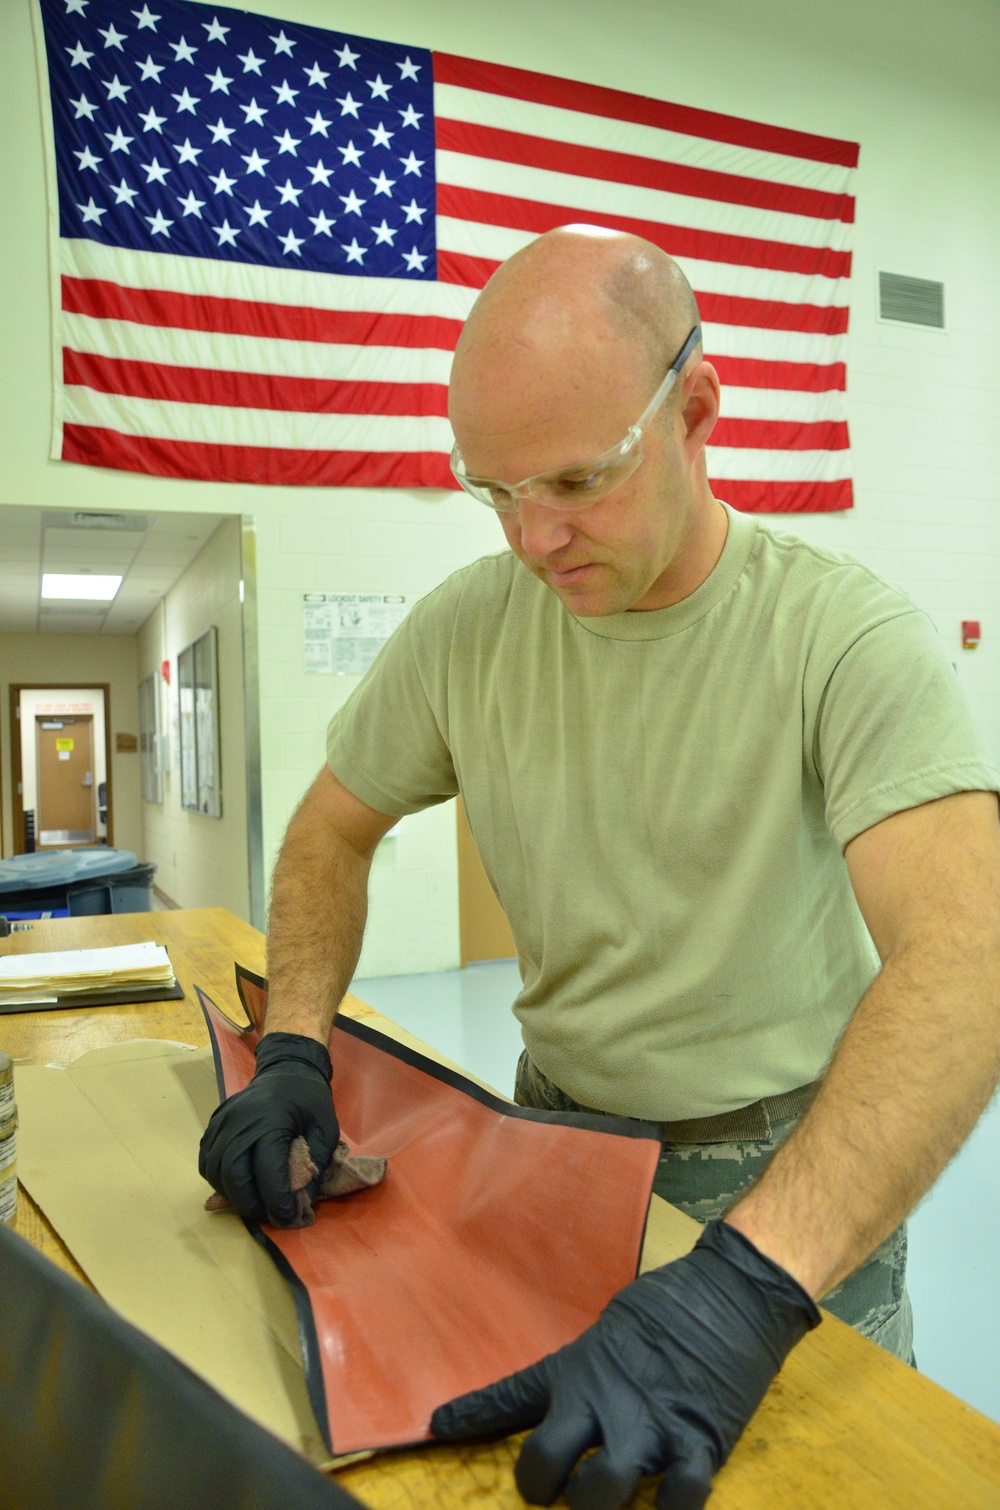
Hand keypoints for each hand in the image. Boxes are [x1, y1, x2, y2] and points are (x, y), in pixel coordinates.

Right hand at [198, 1032, 339, 1226]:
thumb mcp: (326, 1130)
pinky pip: (206, 1158)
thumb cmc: (310, 1100)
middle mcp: (241, 1121)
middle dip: (250, 1203)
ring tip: (253, 1201)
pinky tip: (236, 1184)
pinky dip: (218, 1179)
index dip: (276, 1201)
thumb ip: (314, 1166)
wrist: (288, 1068)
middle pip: (233, 1174)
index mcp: (272, 1121)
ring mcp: (223, 1120)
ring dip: (231, 1194)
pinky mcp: (214, 1123)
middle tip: (267, 1214)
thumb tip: (300, 1204)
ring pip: (214, 1170)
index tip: (287, 1217)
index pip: (267, 1172)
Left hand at [431, 1221, 819, 1509]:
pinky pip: (677, 1503)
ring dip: (600, 1504)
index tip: (437, 1427)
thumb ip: (587, 1372)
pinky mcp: (699, 1446)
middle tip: (554, 1489)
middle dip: (543, 1488)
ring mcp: (650, 1429)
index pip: (509, 1397)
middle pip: (547, 1466)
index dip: (470, 1417)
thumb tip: (573, 1399)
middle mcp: (604, 1403)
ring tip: (607, 1495)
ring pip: (601, 1495)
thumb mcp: (610, 1331)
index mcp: (579, 1370)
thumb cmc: (671, 1306)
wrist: (733, 1294)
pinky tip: (668, 1504)